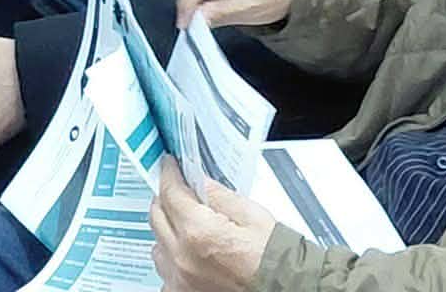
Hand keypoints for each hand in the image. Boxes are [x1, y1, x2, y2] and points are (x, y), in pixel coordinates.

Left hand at [150, 156, 276, 291]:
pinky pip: (165, 273)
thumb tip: (196, 179)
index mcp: (198, 231)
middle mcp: (182, 257)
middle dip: (167, 199)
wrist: (288, 290)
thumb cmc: (275, 259)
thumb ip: (217, 194)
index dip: (169, 174)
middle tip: (180, 192)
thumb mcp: (250, 214)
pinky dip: (173, 260)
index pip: (170, 192)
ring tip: (189, 228)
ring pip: (157, 245)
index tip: (170, 166)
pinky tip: (191, 255)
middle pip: (157, 216)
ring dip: (168, 232)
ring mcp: (179, 280)